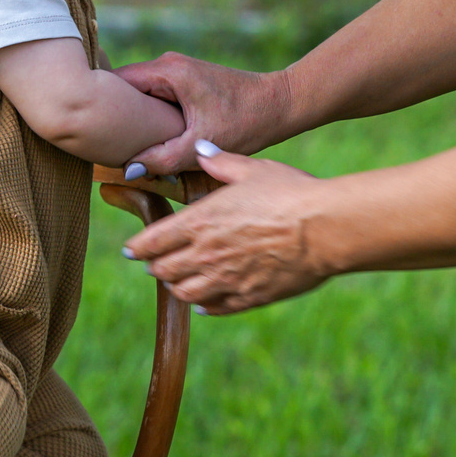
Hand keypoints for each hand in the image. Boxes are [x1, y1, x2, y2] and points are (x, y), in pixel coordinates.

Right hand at [113, 53, 294, 175]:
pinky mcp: (184, 80)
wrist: (280, 104)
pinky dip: (146, 114)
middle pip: (122, 86)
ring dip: (130, 116)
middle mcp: (167, 64)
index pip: (115, 82)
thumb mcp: (201, 145)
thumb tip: (128, 170)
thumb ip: (163, 158)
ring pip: (137, 92)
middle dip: (113, 113)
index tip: (92, 132)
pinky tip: (146, 138)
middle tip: (103, 143)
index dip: (100, 104)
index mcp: (168, 71)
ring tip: (121, 144)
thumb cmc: (247, 121)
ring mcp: (175, 70)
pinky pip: (152, 95)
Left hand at [123, 143, 332, 313]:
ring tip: (176, 283)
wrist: (325, 228)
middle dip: (155, 267)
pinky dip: (205, 306)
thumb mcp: (252, 169)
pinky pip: (217, 307)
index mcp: (200, 222)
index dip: (138, 247)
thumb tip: (201, 149)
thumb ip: (220, 162)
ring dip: (176, 287)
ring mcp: (227, 279)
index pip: (153, 241)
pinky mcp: (250, 297)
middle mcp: (206, 254)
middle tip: (153, 264)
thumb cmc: (290, 193)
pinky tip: (202, 303)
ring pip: (185, 293)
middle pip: (164, 270)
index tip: (131, 250)